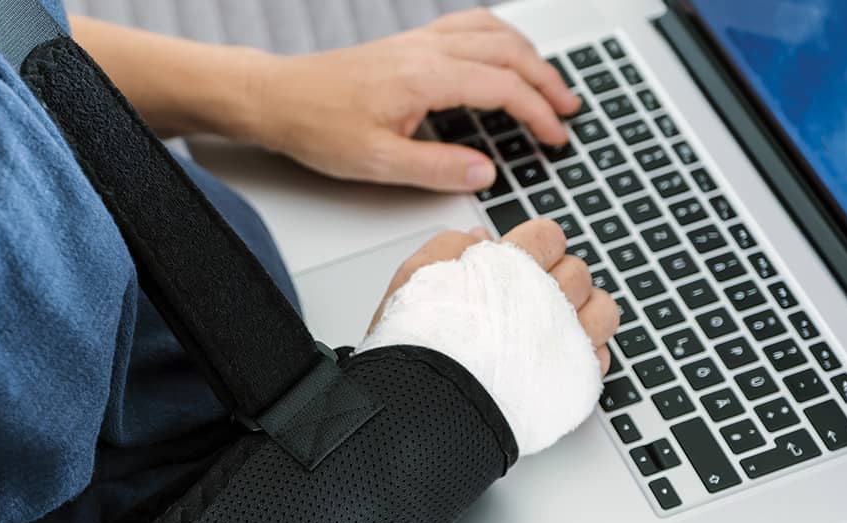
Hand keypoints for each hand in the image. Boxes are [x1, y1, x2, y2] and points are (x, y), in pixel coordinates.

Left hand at [250, 9, 578, 191]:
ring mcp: (418, 42)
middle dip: (546, 80)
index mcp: (425, 77)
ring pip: (492, 31)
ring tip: (548, 82)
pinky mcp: (408, 44)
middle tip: (568, 110)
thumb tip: (485, 173)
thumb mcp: (378, 163)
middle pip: (508, 52)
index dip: (538, 113)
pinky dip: (499, 38)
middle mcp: (426, 50)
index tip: (555, 138)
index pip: (503, 87)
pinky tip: (503, 55)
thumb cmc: (318, 125)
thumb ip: (436, 168)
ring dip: (527, 53)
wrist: (278, 97)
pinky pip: (468, 26)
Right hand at [358, 219, 619, 456]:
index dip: (531, 246)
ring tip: (554, 327)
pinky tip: (558, 358)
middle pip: (577, 271)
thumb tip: (478, 238)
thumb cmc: (420, 347)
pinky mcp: (578, 381)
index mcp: (517, 265)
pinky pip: (602, 355)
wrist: (432, 408)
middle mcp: (551, 299)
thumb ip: (449, 246)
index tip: (519, 261)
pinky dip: (585, 353)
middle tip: (527, 298)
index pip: (547, 235)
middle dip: (555, 278)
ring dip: (584, 312)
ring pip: (603, 309)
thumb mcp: (416, 277)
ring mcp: (570, 341)